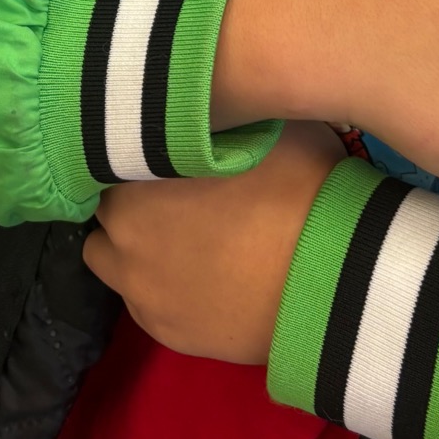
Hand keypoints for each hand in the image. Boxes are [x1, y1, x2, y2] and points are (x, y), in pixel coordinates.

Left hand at [84, 122, 343, 362]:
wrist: (333, 277)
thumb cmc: (302, 185)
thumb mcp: (264, 123)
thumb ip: (217, 118)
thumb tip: (208, 108)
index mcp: (137, 170)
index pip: (108, 152)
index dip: (136, 150)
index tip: (164, 151)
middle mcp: (122, 229)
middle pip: (105, 205)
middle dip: (131, 197)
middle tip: (175, 193)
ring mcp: (139, 287)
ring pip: (107, 256)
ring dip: (131, 244)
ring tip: (179, 238)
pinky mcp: (163, 330)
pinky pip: (140, 301)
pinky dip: (158, 286)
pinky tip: (198, 277)